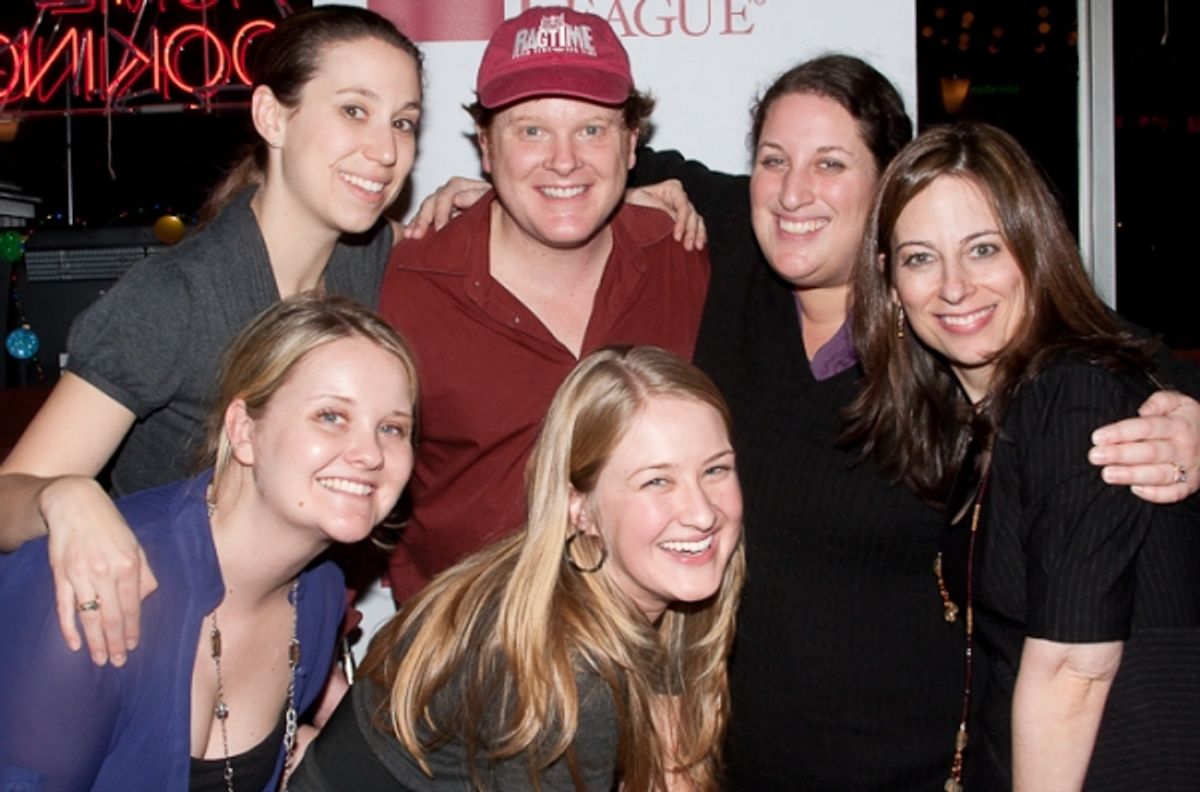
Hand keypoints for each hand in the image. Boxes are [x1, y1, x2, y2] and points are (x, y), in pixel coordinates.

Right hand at [40, 475, 157, 665]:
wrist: (74, 504)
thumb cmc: (110, 525)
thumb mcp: (135, 545)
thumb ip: (143, 574)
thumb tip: (143, 601)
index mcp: (128, 564)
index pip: (132, 606)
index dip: (132, 629)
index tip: (132, 646)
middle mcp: (105, 571)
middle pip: (112, 616)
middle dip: (115, 642)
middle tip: (117, 662)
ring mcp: (80, 574)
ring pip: (90, 616)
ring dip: (95, 641)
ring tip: (100, 660)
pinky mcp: (60, 575)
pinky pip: (65, 607)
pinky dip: (69, 628)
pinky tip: (75, 644)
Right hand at [402, 176, 490, 238]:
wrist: (502, 218)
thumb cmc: (498, 206)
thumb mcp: (490, 198)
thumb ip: (476, 196)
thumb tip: (457, 199)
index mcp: (461, 185)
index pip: (446, 195)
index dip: (442, 211)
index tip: (441, 228)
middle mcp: (449, 192)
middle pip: (432, 202)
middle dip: (424, 218)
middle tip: (419, 234)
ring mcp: (443, 202)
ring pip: (426, 209)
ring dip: (417, 222)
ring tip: (411, 235)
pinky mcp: (439, 214)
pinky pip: (424, 218)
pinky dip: (417, 225)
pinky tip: (409, 234)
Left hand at [625, 178, 706, 250]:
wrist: (627, 209)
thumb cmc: (634, 203)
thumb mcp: (646, 203)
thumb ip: (664, 211)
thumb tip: (676, 221)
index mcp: (673, 188)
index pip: (683, 206)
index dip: (682, 222)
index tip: (677, 236)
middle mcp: (680, 197)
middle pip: (692, 214)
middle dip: (691, 231)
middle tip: (687, 245)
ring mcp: (682, 208)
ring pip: (696, 220)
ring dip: (698, 234)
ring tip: (697, 247)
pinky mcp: (683, 219)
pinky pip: (696, 226)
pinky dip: (699, 234)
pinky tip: (700, 244)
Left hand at [1089, 390, 1199, 502]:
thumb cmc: (1187, 420)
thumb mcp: (1180, 402)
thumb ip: (1161, 401)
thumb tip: (1143, 410)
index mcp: (1179, 425)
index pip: (1147, 428)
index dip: (1121, 432)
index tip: (1097, 437)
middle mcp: (1184, 448)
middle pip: (1150, 452)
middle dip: (1120, 454)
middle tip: (1095, 456)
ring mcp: (1188, 468)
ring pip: (1159, 474)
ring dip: (1132, 475)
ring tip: (1107, 474)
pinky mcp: (1190, 485)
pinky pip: (1173, 493)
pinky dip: (1156, 494)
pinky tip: (1134, 490)